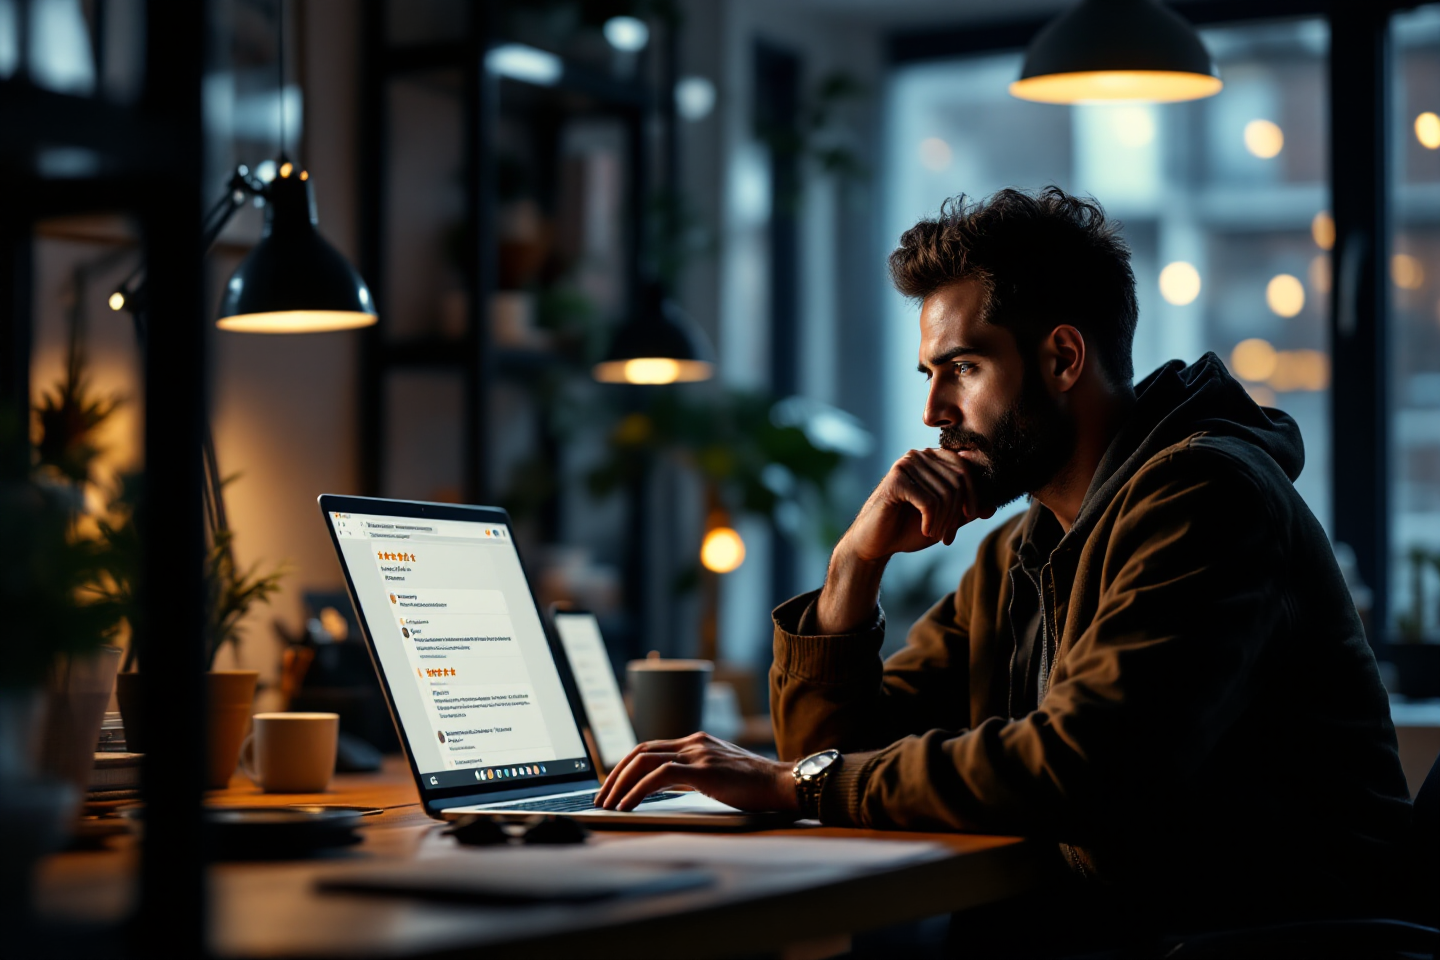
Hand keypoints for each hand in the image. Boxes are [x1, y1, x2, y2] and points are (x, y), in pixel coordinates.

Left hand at [594, 732, 798, 812]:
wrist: (783, 783)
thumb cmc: (755, 785)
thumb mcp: (719, 774)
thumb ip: (695, 773)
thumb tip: (667, 787)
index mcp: (696, 742)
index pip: (649, 748)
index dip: (625, 767)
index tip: (611, 787)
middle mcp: (693, 742)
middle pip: (639, 752)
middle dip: (614, 775)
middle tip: (601, 798)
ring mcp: (698, 754)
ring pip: (644, 761)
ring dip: (620, 784)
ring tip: (608, 805)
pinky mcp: (703, 770)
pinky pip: (659, 777)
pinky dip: (637, 791)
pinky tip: (628, 807)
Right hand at [845, 447, 993, 561]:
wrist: (876, 542)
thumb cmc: (908, 528)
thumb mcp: (944, 519)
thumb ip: (966, 511)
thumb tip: (993, 506)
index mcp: (931, 458)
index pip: (966, 468)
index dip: (974, 494)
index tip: (971, 517)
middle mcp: (919, 455)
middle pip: (958, 481)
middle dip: (958, 512)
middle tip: (948, 535)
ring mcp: (906, 464)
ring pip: (945, 493)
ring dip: (944, 521)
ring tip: (936, 535)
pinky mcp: (896, 480)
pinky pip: (929, 501)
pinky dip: (931, 521)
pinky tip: (925, 531)